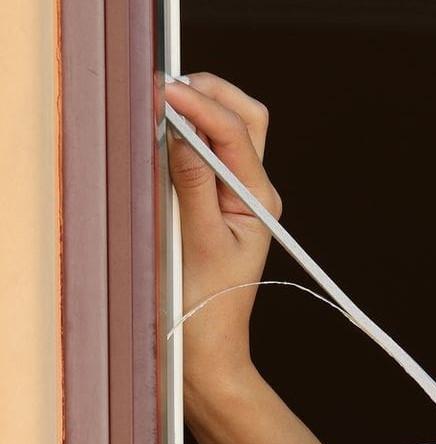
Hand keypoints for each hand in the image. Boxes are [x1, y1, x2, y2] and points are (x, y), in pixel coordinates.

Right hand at [162, 72, 281, 386]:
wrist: (208, 346)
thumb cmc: (207, 303)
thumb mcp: (198, 241)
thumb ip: (193, 184)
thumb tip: (181, 132)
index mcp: (259, 199)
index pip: (236, 133)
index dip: (201, 104)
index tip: (164, 90)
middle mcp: (253, 191)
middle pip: (246, 119)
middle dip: (210, 94)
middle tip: (165, 89)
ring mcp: (236, 194)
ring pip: (229, 130)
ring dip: (200, 109)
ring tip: (161, 105)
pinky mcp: (215, 202)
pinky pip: (208, 153)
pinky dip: (188, 132)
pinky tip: (164, 134)